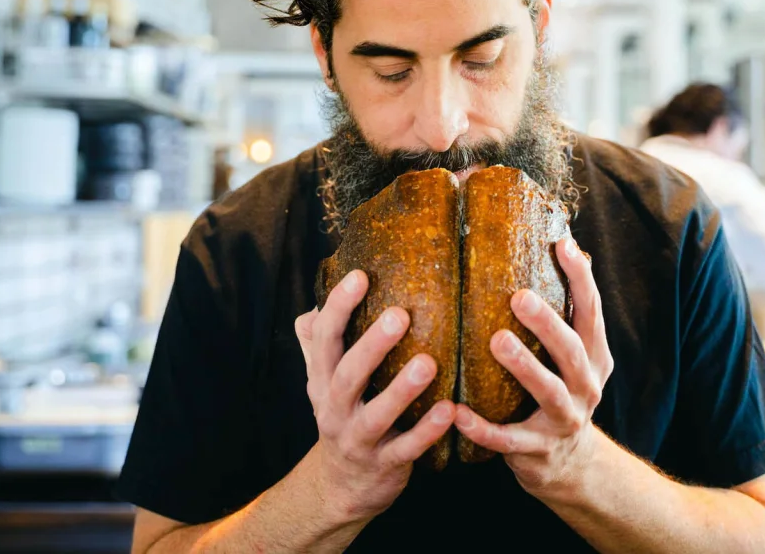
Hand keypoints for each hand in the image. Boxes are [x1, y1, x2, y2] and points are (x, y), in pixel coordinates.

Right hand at [294, 270, 454, 521]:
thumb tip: (313, 306)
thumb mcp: (323, 384)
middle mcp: (334, 408)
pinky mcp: (384, 465)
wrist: (340, 489)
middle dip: (371, 344)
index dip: (338, 307)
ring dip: (402, 390)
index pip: (323, 338)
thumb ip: (318, 346)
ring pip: (377, 415)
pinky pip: (406, 448)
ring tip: (429, 363)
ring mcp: (358, 439)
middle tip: (400, 315)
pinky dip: (427, 431)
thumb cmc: (342, 418)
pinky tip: (450, 410)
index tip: (360, 276)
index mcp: (322, 380)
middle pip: (347, 373)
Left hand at [453, 237, 613, 497]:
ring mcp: (565, 420)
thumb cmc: (559, 393)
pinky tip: (458, 413)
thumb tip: (551, 248)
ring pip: (548, 392)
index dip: (581, 279)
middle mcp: (586, 386)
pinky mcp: (538, 450)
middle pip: (572, 351)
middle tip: (519, 296)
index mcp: (595, 357)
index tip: (563, 246)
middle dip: (548, 323)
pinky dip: (483, 428)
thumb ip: (561, 316)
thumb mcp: (571, 358)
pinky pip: (508, 439)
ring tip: (497, 340)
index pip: (592, 312)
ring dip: (524, 367)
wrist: (570, 465)